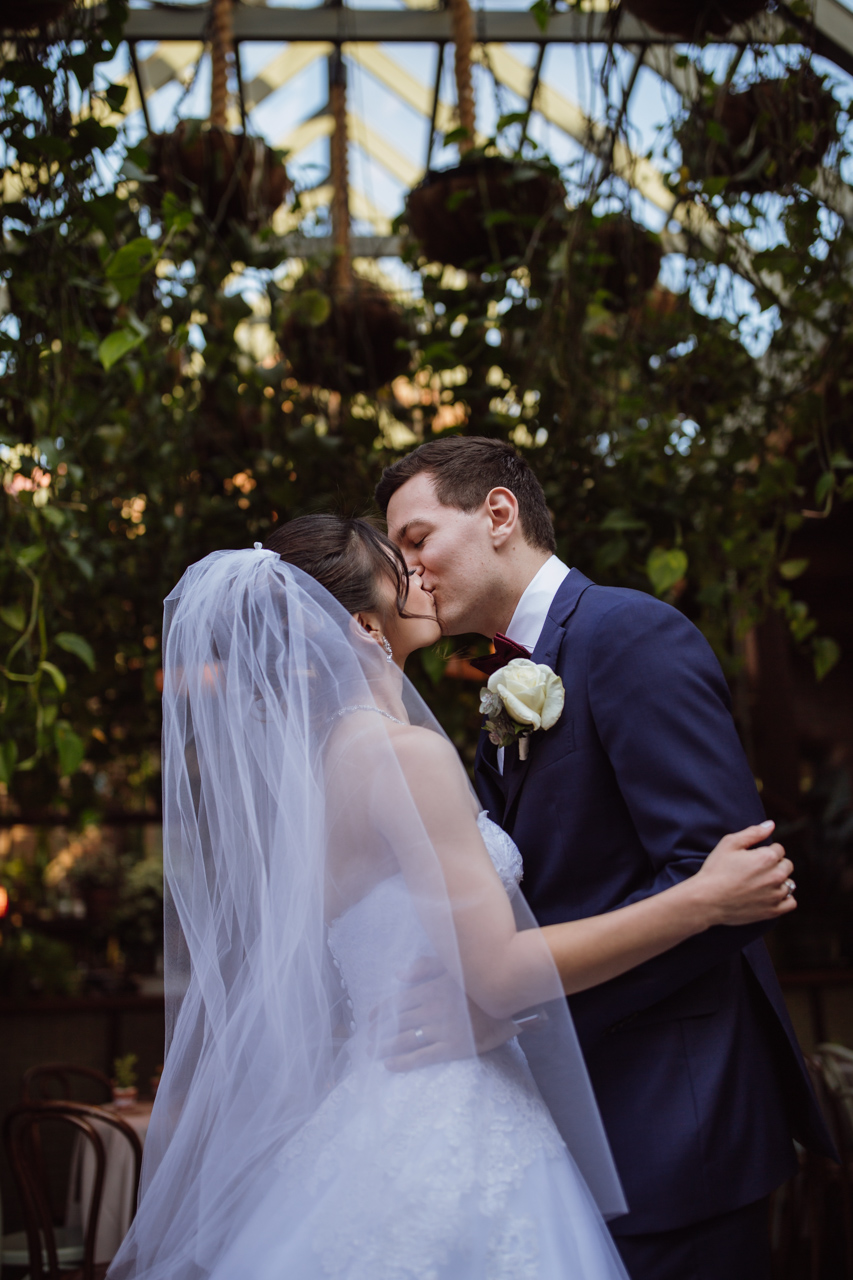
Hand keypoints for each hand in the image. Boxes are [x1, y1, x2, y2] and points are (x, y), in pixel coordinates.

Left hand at [368, 956, 517, 1072]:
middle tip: (367, 1041)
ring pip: (405, 1040)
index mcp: (429, 990)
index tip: (370, 1020)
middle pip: (398, 1023)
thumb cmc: (480, 980)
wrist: (509, 1000)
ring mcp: (441, 1030)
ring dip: (385, 1048)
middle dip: (379, 1033)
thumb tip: (398, 975)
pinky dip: (403, 1062)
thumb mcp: (452, 966)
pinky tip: (390, 1065)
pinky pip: (422, 1057)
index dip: (381, 1013)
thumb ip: (424, 967)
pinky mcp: (453, 1047)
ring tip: (373, 1054)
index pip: (397, 1003)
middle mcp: (430, 1010)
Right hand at [695, 820, 795, 926]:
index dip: (766, 851)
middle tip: (756, 870)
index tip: (753, 857)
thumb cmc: (715, 870)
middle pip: (787, 865)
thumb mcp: (729, 844)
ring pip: (790, 884)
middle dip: (775, 865)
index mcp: (767, 858)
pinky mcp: (773, 911)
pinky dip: (784, 899)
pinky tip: (770, 895)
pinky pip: (791, 902)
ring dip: (779, 882)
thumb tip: (771, 825)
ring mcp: (776, 895)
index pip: (779, 849)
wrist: (706, 900)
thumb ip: (753, 833)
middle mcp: (776, 876)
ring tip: (761, 884)